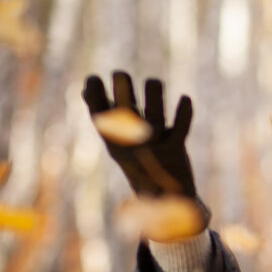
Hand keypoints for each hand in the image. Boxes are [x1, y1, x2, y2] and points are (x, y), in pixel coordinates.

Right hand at [82, 71, 208, 223]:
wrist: (163, 197)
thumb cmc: (138, 160)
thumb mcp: (117, 141)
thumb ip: (105, 114)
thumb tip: (86, 86)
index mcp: (114, 143)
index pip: (99, 116)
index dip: (95, 95)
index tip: (95, 79)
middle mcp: (132, 145)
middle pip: (124, 113)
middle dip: (121, 90)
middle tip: (120, 74)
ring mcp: (154, 148)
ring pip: (155, 115)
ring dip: (154, 93)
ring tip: (153, 83)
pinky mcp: (176, 151)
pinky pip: (181, 128)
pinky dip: (184, 113)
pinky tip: (185, 98)